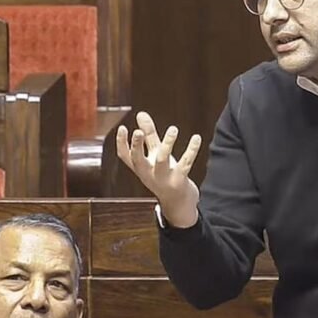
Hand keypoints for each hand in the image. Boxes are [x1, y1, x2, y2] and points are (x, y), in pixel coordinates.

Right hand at [117, 111, 202, 227]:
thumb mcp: (155, 155)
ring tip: (173, 129)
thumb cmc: (165, 175)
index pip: (125, 156)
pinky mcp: (179, 181)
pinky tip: (196, 138)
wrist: (178, 204)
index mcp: (141, 167)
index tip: (122, 128)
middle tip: (138, 131)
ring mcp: (163, 178)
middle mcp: (149, 174)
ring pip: (162, 161)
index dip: (121, 143)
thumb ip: (148, 135)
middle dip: (137, 146)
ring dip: (167, 144)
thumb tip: (140, 114)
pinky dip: (191, 150)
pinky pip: (185, 164)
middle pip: (138, 160)